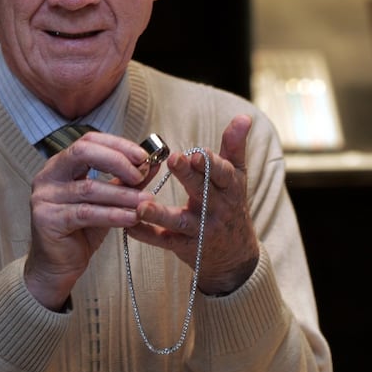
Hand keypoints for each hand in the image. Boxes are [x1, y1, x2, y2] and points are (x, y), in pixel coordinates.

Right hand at [24, 131, 161, 309]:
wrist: (57, 267)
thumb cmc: (80, 232)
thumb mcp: (106, 202)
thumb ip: (125, 182)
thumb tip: (152, 164)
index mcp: (60, 165)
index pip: (89, 141)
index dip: (117, 145)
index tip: (143, 156)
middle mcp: (48, 176)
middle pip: (83, 153)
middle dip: (117, 161)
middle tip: (142, 173)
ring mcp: (44, 197)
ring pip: (89, 188)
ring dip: (123, 194)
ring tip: (146, 202)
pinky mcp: (47, 219)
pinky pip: (86, 213)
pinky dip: (113, 214)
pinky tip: (132, 218)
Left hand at [126, 115, 259, 295]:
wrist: (235, 256)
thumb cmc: (232, 205)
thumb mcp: (237, 177)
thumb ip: (235, 147)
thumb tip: (244, 116)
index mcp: (229, 188)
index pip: (223, 174)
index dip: (210, 163)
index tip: (197, 152)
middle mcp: (216, 209)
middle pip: (202, 192)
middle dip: (188, 176)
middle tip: (173, 160)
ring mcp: (200, 230)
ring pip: (179, 221)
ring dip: (160, 214)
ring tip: (142, 205)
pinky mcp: (184, 247)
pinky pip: (163, 241)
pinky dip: (146, 234)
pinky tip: (128, 225)